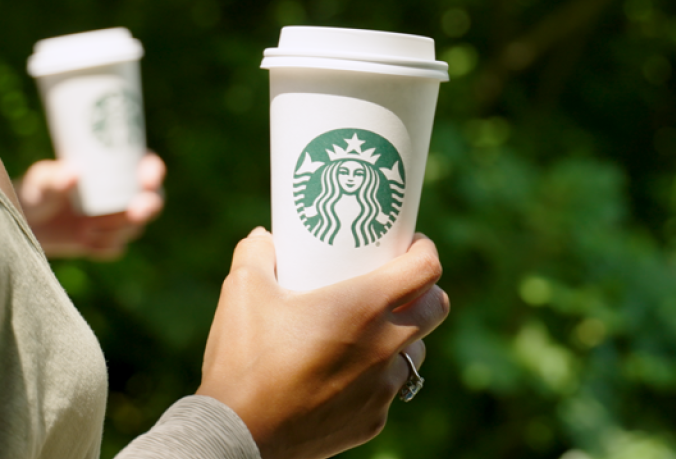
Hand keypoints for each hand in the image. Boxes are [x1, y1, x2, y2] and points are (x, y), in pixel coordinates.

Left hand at [18, 152, 165, 259]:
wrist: (23, 225)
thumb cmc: (33, 192)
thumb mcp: (40, 182)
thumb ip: (54, 178)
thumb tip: (73, 172)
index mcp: (113, 167)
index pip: (145, 164)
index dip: (153, 171)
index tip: (146, 180)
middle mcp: (121, 192)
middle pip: (152, 199)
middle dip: (148, 206)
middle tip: (134, 212)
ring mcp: (116, 219)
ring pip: (135, 227)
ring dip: (117, 231)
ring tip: (84, 230)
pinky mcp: (107, 241)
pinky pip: (116, 248)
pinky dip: (102, 247)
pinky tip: (83, 242)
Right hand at [197, 229, 449, 458]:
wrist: (239, 436)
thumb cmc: (244, 360)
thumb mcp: (242, 291)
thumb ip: (255, 255)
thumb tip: (263, 238)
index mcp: (363, 308)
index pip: (426, 271)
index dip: (424, 251)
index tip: (410, 244)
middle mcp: (384, 348)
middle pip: (436, 310)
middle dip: (425, 291)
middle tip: (397, 283)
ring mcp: (382, 389)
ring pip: (414, 353)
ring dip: (401, 337)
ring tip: (368, 331)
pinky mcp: (372, 421)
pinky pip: (386, 390)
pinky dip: (375, 377)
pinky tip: (343, 373)